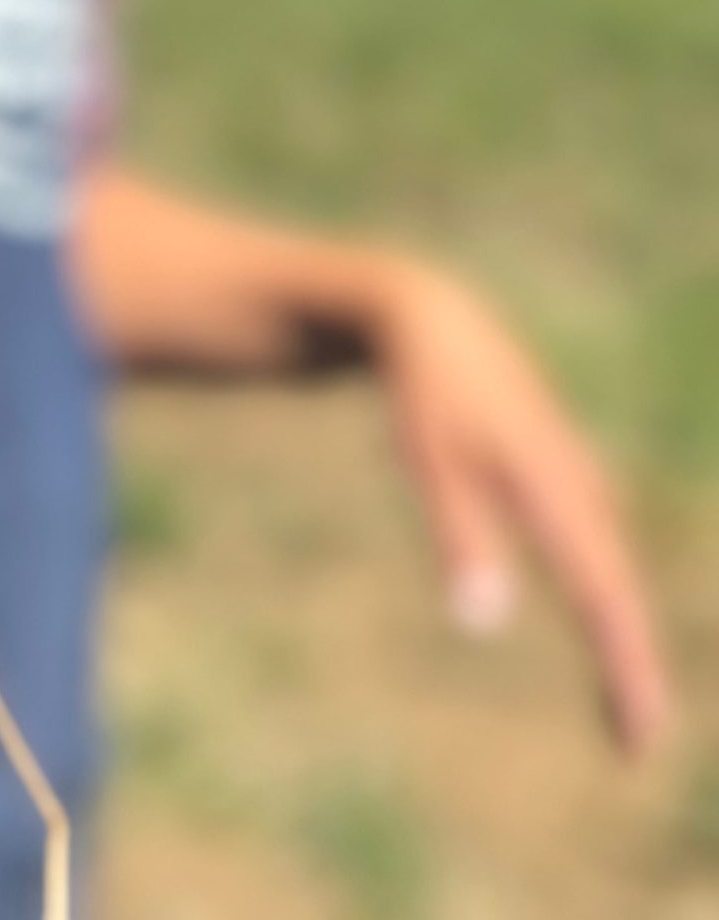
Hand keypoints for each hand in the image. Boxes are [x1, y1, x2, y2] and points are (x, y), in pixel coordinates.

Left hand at [370, 264, 672, 755]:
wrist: (428, 317)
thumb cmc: (421, 391)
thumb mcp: (429, 461)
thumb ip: (460, 536)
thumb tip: (483, 624)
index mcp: (558, 495)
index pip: (606, 601)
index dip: (626, 673)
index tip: (638, 738)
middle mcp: (579, 489)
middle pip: (617, 593)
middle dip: (629, 668)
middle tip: (633, 742)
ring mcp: (572, 476)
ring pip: (608, 568)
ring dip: (618, 633)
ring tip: (619, 698)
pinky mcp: (556, 467)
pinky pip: (591, 543)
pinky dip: (600, 589)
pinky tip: (598, 612)